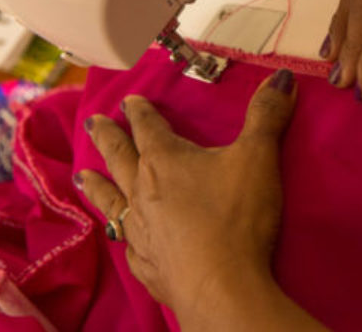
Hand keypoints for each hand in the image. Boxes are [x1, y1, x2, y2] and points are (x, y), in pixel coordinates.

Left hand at [76, 70, 313, 328]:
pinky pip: (127, 245)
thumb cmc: (236, 216)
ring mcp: (141, 231)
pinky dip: (122, 237)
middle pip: (119, 158)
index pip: (148, 127)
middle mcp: (143, 191)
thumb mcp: (258, 156)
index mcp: (165, 160)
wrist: (220, 287)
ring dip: (96, 186)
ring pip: (111, 201)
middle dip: (106, 138)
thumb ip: (266, 115)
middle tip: (90, 123)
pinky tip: (122, 239)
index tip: (128, 100)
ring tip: (80, 176)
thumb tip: (281, 76)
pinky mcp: (146, 265)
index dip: (140, 111)